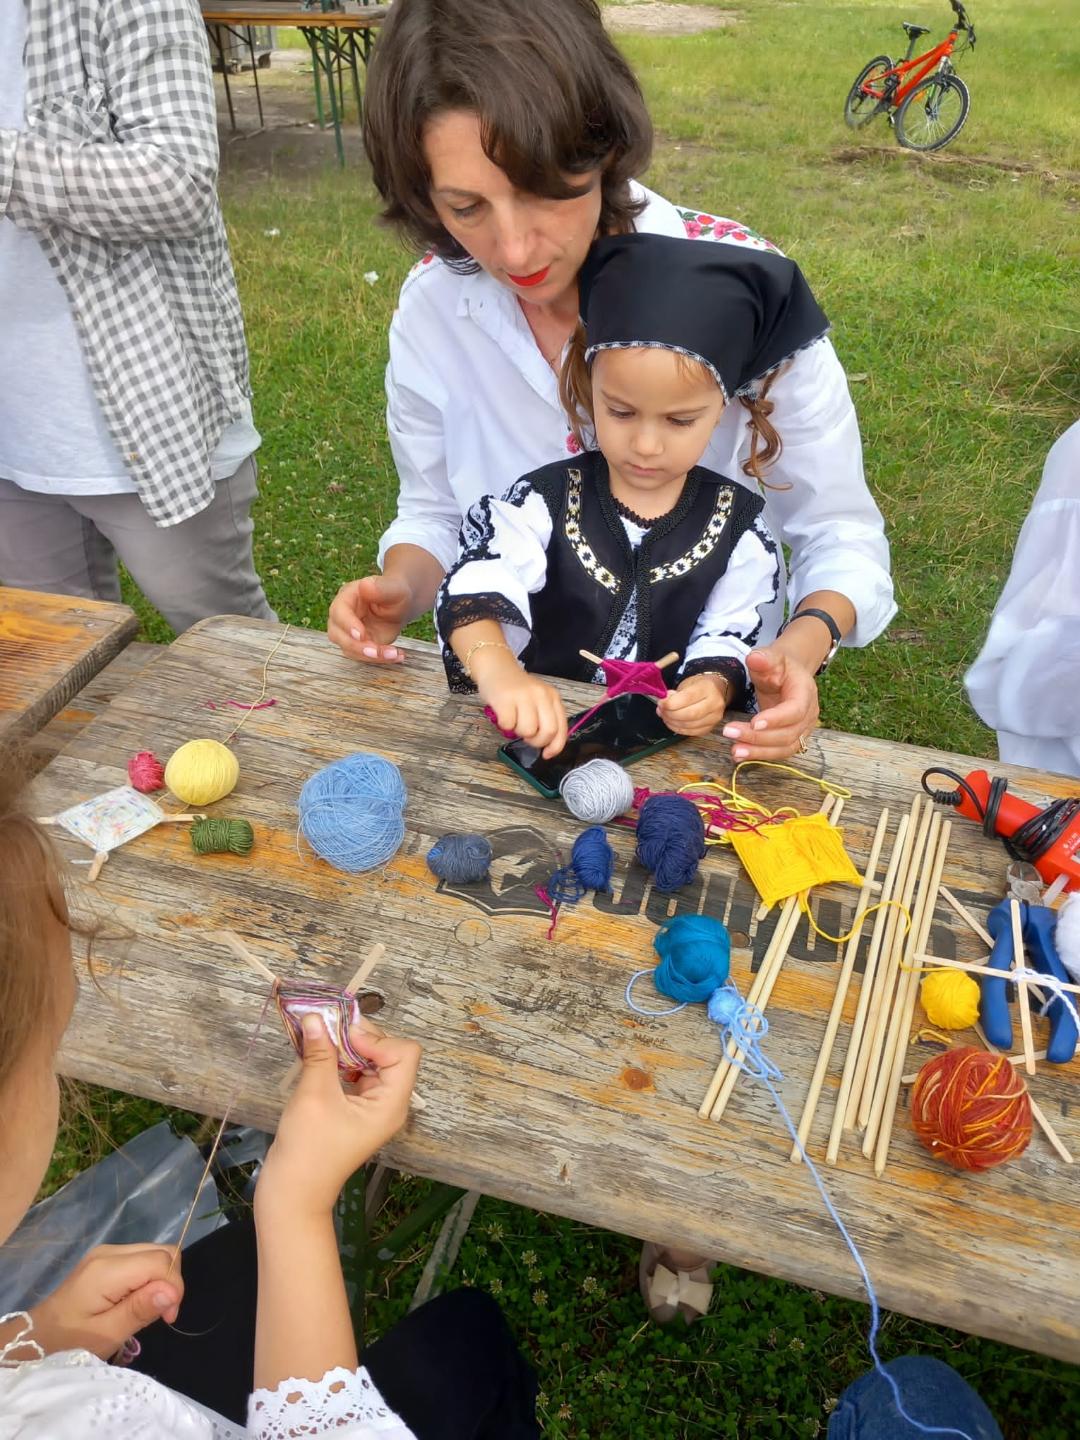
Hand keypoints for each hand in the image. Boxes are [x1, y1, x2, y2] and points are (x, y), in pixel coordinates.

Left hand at [28, 1244, 182, 1359]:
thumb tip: (172, 1291)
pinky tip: (136, 1302)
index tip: (167, 1318)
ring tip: (147, 1310)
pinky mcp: (106, 1260)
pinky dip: (149, 1279)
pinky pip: (142, 1260)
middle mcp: (110, 1251)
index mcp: (108, 1268)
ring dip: (161, 1281)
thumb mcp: (106, 1334)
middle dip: (170, 1282)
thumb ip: (139, 1310)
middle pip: (162, 1251)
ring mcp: (107, 1253)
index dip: (174, 1287)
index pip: (161, 1261)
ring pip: (154, 1253)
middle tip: (161, 1315)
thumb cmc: (69, 1342)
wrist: (35, 1339)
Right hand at [257, 1016, 420, 1221]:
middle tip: (327, 1027)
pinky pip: (356, 1073)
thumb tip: (316, 1018)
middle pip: (389, 1052)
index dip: (377, 1039)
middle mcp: (389, 1103)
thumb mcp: (314, 1095)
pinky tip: (318, 1055)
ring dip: (347, 1046)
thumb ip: (319, 1054)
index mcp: (391, 1103)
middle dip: (359, 1037)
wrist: (293, 1192)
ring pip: (370, 1060)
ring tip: (319, 1038)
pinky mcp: (355, 1108)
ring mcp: (372, 1106)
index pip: (404, 1053)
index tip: (344, 1038)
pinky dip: (339, 1060)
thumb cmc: (308, 1149)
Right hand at [327, 575, 410, 663]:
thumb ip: (381, 587)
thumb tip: (365, 585)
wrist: (401, 605)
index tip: (361, 635)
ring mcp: (348, 633)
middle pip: (337, 634)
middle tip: (376, 652)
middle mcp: (342, 616)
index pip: (339, 612)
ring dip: (370, 656)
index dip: (347, 625)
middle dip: (356, 646)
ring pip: (349, 649)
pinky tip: (398, 655)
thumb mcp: (393, 587)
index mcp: (347, 597)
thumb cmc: (395, 591)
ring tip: (394, 654)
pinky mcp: (358, 645)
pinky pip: (363, 656)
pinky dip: (380, 659)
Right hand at [480, 669, 566, 758]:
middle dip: (536, 742)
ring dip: (518, 732)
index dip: (556, 746)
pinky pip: (508, 725)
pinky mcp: (505, 699)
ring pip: (527, 731)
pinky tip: (502, 714)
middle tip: (526, 737)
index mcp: (552, 696)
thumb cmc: (516, 689)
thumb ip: (545, 718)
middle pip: (548, 732)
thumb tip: (547, 748)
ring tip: (513, 720)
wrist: (495, 667)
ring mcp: (524, 696)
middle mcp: (541, 695)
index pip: (561, 728)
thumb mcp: (537, 700)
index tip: (547, 754)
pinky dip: (504, 726)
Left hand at [657, 674, 730, 736]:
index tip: (661, 703)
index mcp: (708, 688)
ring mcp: (714, 718)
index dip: (670, 703)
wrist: (715, 691)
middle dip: (670, 714)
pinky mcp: (710, 727)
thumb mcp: (687, 683)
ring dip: (672, 722)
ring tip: (665, 716)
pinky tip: (672, 722)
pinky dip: (678, 729)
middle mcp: (715, 703)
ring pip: (689, 725)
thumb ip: (675, 694)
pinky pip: (691, 732)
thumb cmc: (699, 686)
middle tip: (661, 710)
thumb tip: (664, 704)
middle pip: (689, 714)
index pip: (687, 698)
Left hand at [723, 644, 819, 759]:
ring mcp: (803, 729)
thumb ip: (764, 658)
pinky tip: (740, 755)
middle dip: (758, 737)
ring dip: (759, 751)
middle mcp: (809, 715)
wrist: (788, 676)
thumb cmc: (779, 667)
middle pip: (788, 733)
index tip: (754, 723)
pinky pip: (779, 752)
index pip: (795, 710)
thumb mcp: (772, 657)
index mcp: (806, 693)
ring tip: (734, 751)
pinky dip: (760, 755)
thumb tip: (754, 658)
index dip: (776, 719)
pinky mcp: (793, 739)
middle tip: (730, 732)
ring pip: (784, 748)